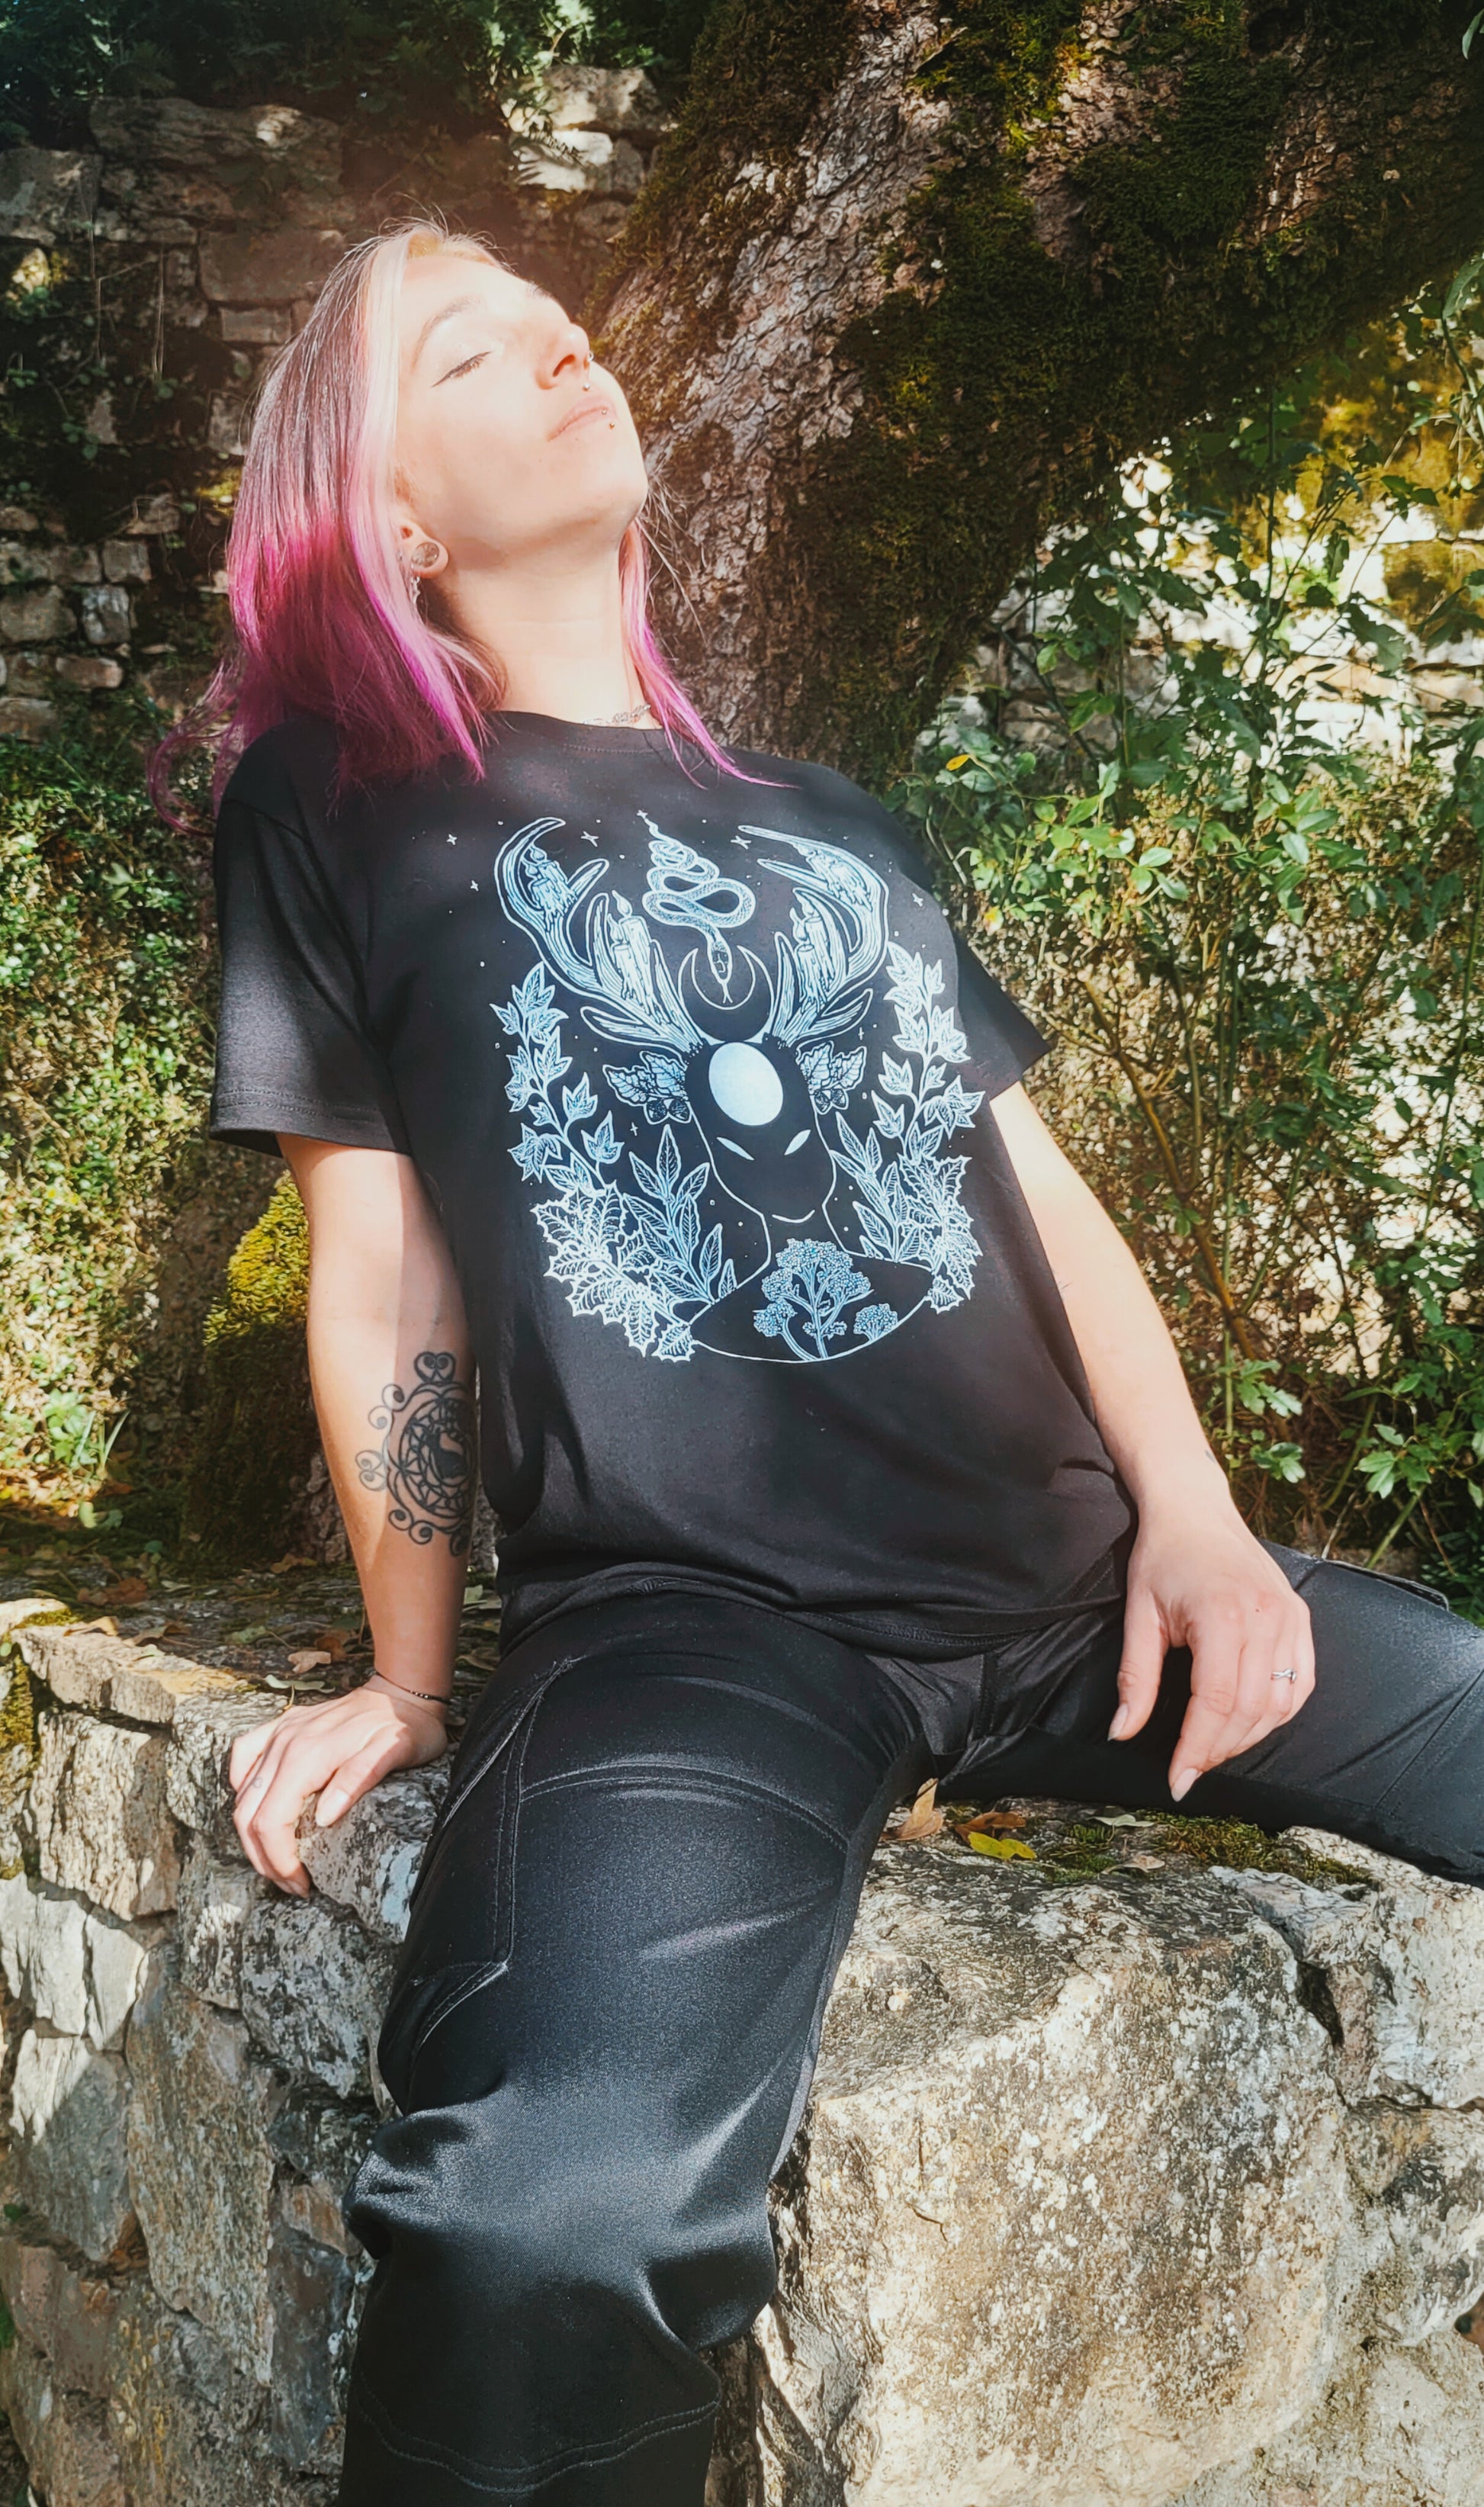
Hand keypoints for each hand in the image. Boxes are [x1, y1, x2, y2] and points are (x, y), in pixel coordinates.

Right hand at [227, 1678, 448, 1896]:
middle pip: (249, 1813)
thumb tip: (323, 1816)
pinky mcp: (281, 1727)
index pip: (272, 1820)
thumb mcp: (395, 1752)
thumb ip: (358, 1779)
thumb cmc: (404, 1727)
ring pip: (243, 1792)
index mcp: (308, 1755)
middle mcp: (285, 1742)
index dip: (280, 1859)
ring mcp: (280, 1732)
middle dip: (264, 1858)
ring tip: (277, 1862)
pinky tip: (254, 1805)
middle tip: (290, 1883)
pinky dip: (241, 1787)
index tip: (301, 1884)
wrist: (402, 1690)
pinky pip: (244, 1756)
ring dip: (252, 1834)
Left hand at [1111, 1499, 1314, 1800]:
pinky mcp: (1300, 1617)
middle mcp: (1266, 1618)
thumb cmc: (1162, 1558)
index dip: (1197, 1748)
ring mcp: (1290, 1617)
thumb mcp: (1139, 1616)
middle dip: (1218, 1749)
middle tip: (1189, 1768)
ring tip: (1212, 1747)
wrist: (1196, 1510)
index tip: (1178, 1780)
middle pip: (1251, 1711)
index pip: (1217, 1703)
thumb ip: (1135, 1679)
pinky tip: (1248, 1723)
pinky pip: (1303, 1682)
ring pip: (1282, 1703)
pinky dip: (1279, 1712)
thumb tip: (1121, 1733)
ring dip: (1248, 1736)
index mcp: (1223, 1616)